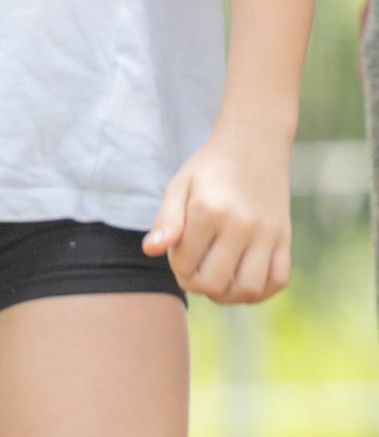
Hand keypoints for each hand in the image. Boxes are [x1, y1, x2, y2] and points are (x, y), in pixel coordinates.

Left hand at [145, 130, 291, 303]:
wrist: (256, 142)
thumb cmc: (210, 168)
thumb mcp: (179, 186)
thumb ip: (166, 221)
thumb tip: (151, 250)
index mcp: (209, 213)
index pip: (184, 266)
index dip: (176, 264)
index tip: (181, 248)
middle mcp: (242, 225)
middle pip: (213, 283)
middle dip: (195, 282)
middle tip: (195, 265)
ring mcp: (267, 233)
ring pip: (249, 289)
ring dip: (227, 294)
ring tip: (217, 278)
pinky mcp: (285, 237)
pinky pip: (278, 280)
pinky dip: (260, 291)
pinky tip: (242, 280)